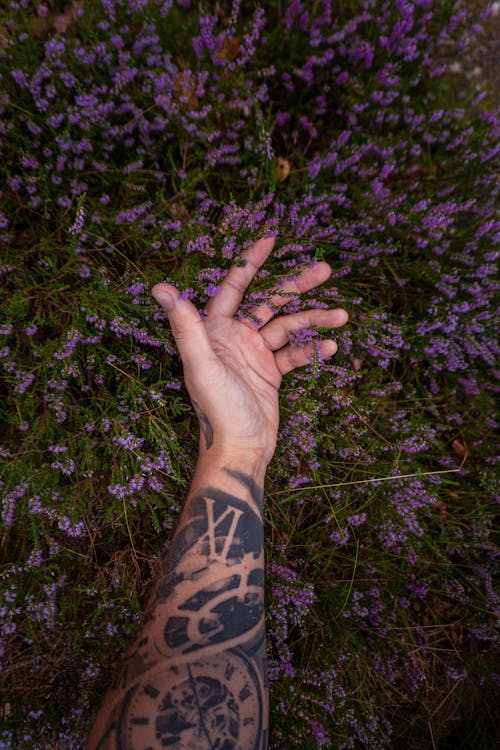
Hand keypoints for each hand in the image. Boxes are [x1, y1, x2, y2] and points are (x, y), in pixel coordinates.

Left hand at [152, 237, 347, 464]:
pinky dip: (312, 349)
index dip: (251, 263)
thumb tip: (160, 288)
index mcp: (215, 331)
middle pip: (269, 302)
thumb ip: (186, 327)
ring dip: (314, 320)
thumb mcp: (201, 366)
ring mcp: (255, 355)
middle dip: (296, 286)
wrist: (240, 450)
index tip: (272, 239)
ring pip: (289, 327)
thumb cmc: (216, 411)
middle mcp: (235, 338)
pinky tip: (330, 347)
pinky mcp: (271, 372)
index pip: (234, 287)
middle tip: (324, 269)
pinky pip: (295, 353)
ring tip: (342, 316)